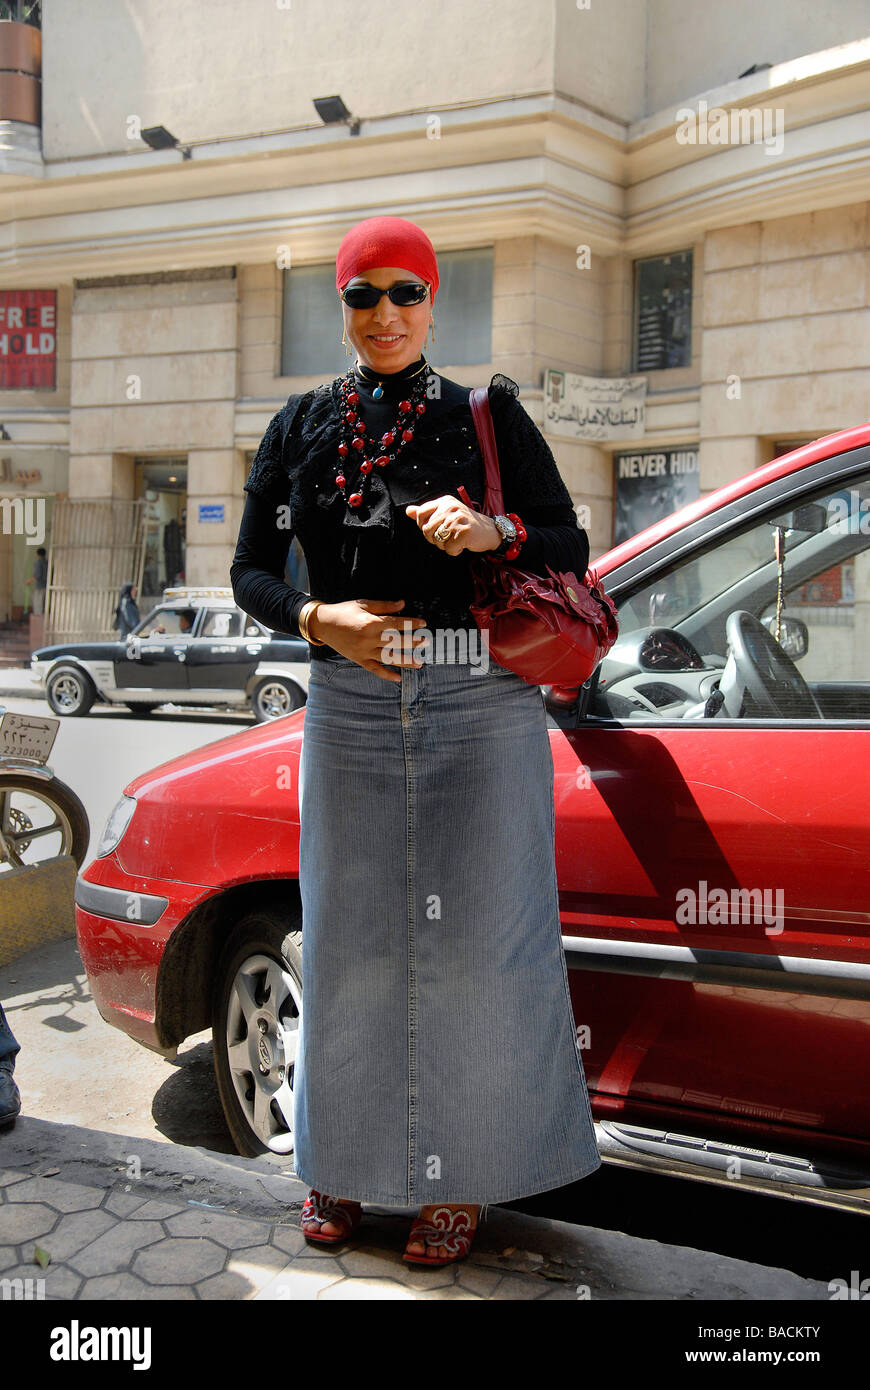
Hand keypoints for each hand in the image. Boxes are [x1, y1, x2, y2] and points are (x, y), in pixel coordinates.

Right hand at [308, 599, 428, 682]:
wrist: (323, 624)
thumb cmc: (344, 611)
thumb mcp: (364, 604)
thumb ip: (384, 606)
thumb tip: (402, 604)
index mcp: (371, 622)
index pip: (396, 624)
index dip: (411, 623)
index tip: (423, 623)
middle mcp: (369, 638)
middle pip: (396, 642)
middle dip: (413, 642)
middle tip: (426, 642)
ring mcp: (364, 651)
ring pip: (388, 658)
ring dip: (405, 661)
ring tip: (419, 663)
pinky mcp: (359, 659)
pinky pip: (374, 669)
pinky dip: (386, 675)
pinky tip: (398, 678)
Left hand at [405, 497, 500, 555]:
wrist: (490, 531)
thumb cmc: (465, 523)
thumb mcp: (446, 514)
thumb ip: (427, 512)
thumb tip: (408, 511)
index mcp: (445, 501)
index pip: (420, 513)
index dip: (422, 526)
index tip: (434, 529)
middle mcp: (450, 508)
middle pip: (426, 529)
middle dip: (434, 539)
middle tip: (447, 537)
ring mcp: (457, 519)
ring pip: (437, 540)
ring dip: (445, 545)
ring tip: (456, 539)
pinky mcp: (464, 532)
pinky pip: (449, 549)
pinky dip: (455, 551)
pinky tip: (464, 544)